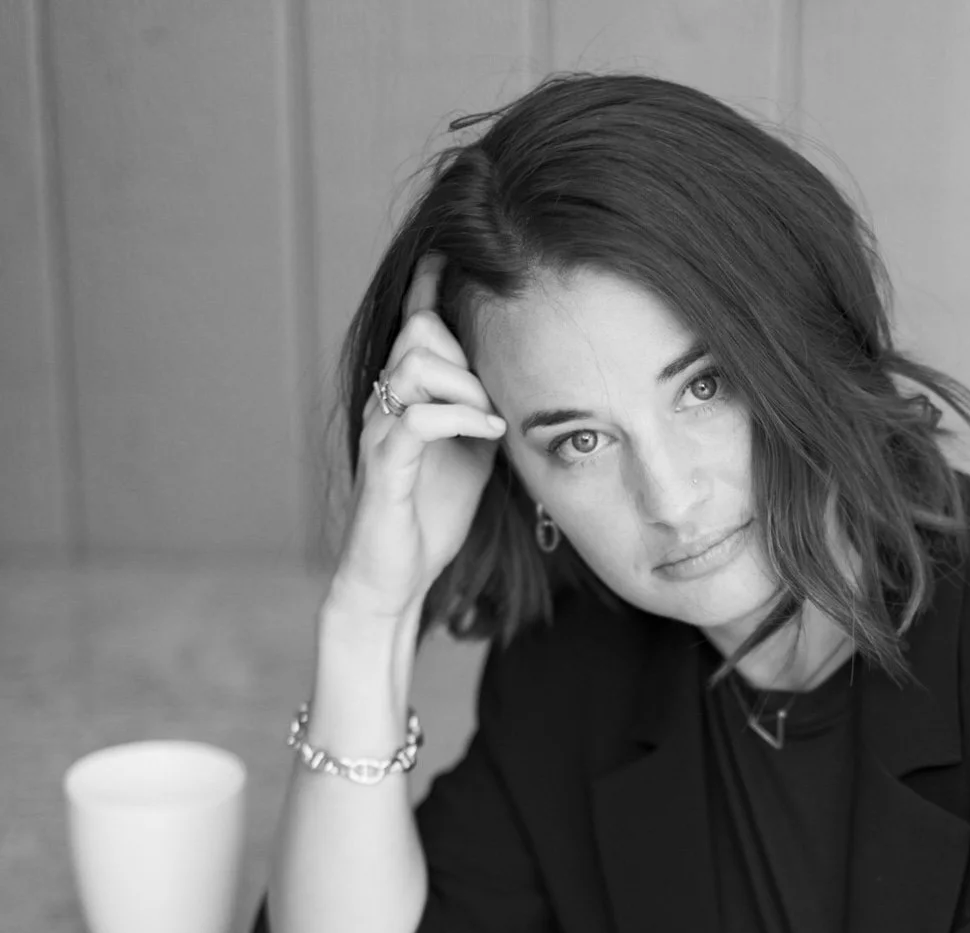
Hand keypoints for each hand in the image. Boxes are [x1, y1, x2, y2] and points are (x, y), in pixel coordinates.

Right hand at [329, 254, 505, 623]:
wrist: (396, 576)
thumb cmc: (431, 515)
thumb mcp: (472, 453)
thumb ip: (484, 410)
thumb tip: (518, 380)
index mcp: (409, 395)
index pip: (416, 323)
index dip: (433, 284)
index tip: (458, 249)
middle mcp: (387, 402)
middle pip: (419, 332)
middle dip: (465, 350)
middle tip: (495, 395)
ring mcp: (381, 430)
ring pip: (414, 364)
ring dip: (465, 383)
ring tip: (491, 418)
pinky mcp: (385, 466)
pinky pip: (416, 417)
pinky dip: (459, 417)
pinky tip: (487, 433)